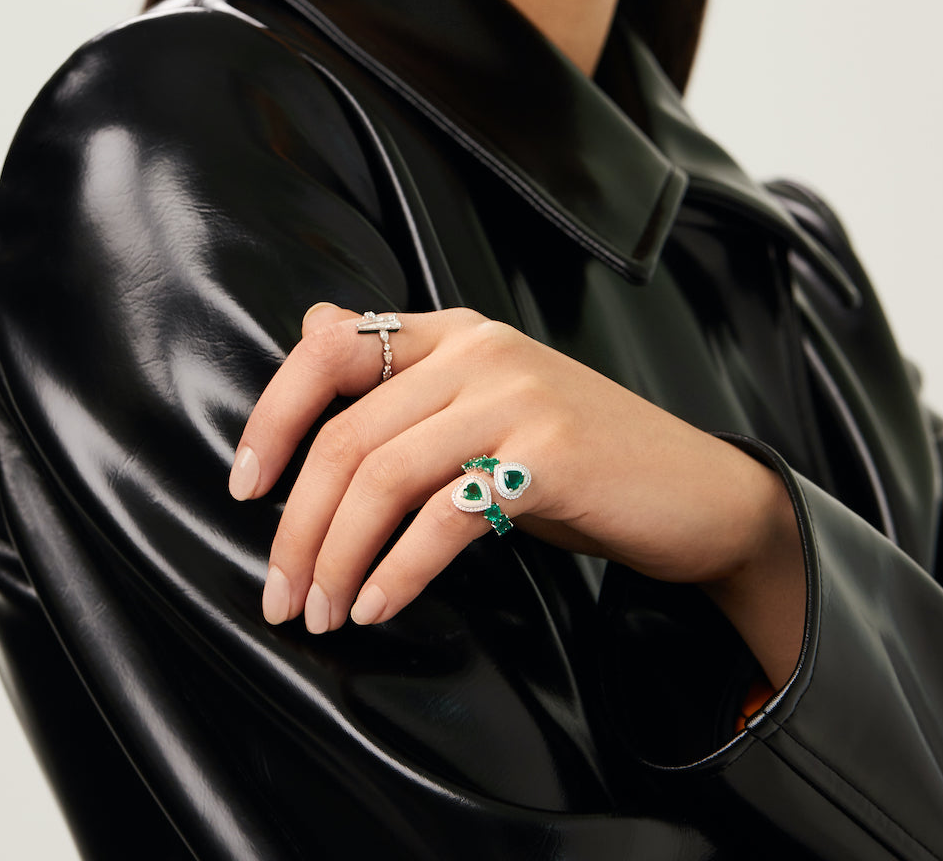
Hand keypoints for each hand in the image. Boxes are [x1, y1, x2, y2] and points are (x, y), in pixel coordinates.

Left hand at [229, 303, 804, 684]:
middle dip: (297, 525)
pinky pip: (445, 517)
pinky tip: (379, 608)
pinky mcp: (549, 455)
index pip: (328, 347)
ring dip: (336, 559)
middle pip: (347, 434)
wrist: (696, 493)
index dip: (272, 417)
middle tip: (280, 596)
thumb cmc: (579, 461)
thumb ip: (406, 374)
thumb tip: (314, 327)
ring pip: (383, 476)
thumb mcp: (486, 401)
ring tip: (321, 614)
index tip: (245, 487)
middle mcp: (479, 350)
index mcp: (454, 331)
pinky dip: (398, 572)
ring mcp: (516, 396)